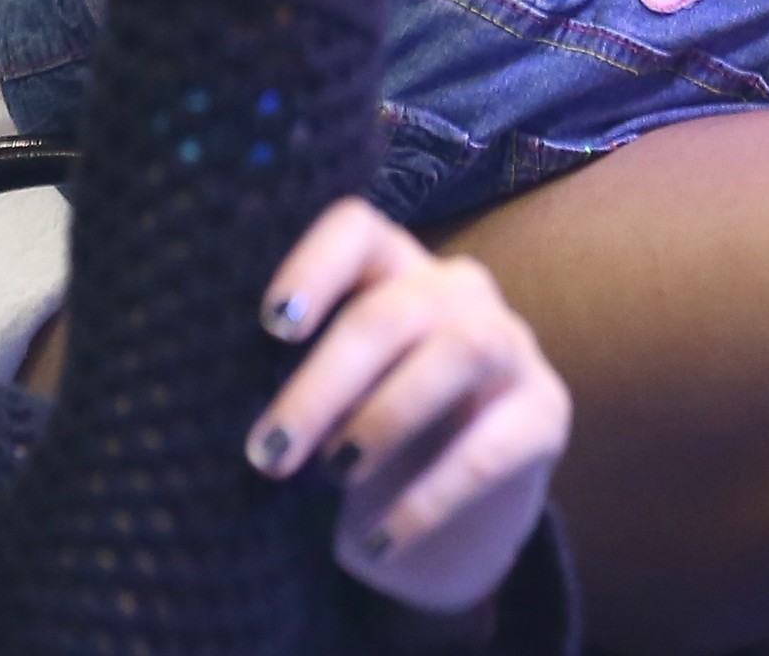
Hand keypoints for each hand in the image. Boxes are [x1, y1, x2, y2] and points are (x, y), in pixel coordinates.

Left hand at [249, 197, 569, 615]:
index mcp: (392, 267)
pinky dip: (429, 497)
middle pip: (394, 310)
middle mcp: (457, 289)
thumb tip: (221, 400)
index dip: (315, 265)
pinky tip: (378, 539)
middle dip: (324, 384)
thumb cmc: (360, 431)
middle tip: (268, 452)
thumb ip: (293, 377)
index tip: (271, 325)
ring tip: (332, 479)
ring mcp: (511, 343)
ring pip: (458, 351)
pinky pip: (491, 446)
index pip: (357, 229)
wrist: (447, 506)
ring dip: (386, 417)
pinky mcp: (546, 411)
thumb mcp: (327, 398)